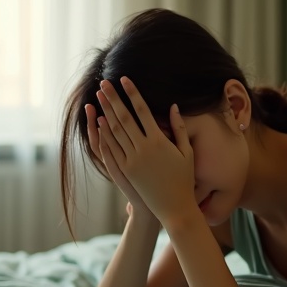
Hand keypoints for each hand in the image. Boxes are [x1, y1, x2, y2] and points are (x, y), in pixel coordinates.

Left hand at [95, 77, 196, 224]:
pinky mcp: (126, 170)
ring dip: (106, 112)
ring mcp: (132, 160)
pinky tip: (101, 122)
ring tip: (99, 97)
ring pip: (115, 131)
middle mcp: (143, 148)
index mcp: (159, 141)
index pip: (142, 110)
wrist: (174, 207)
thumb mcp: (187, 152)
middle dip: (113, 98)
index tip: (125, 79)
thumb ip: (179, 128)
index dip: (132, 93)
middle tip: (104, 83)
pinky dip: (105, 134)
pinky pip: (112, 148)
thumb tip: (173, 107)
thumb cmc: (184, 179)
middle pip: (124, 117)